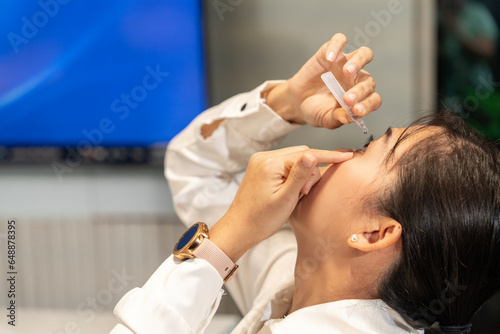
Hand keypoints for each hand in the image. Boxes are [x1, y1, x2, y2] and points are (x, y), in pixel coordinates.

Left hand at [210, 147, 353, 260]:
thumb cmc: (261, 219)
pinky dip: (293, 175)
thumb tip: (312, 155)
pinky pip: (284, 165)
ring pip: (293, 159)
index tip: (347, 156)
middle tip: (306, 192)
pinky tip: (292, 190)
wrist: (239, 229)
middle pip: (300, 154)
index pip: (306, 154)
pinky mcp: (260, 168)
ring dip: (302, 174)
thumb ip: (300, 175)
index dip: (328, 156)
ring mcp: (260, 162)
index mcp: (269, 163)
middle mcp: (263, 157)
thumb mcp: (286, 199)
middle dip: (311, 171)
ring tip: (297, 194)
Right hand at [266, 33, 381, 128]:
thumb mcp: (324, 119)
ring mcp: (345, 63)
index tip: (356, 111)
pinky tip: (330, 58)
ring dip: (358, 62)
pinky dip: (336, 46)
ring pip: (364, 54)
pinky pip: (339, 41)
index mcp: (360, 98)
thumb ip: (336, 119)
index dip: (368, 104)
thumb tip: (347, 118)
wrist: (297, 100)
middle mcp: (356, 79)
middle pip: (369, 79)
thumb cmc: (315, 110)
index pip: (373, 99)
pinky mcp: (330, 52)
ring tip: (347, 71)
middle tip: (347, 99)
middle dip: (360, 90)